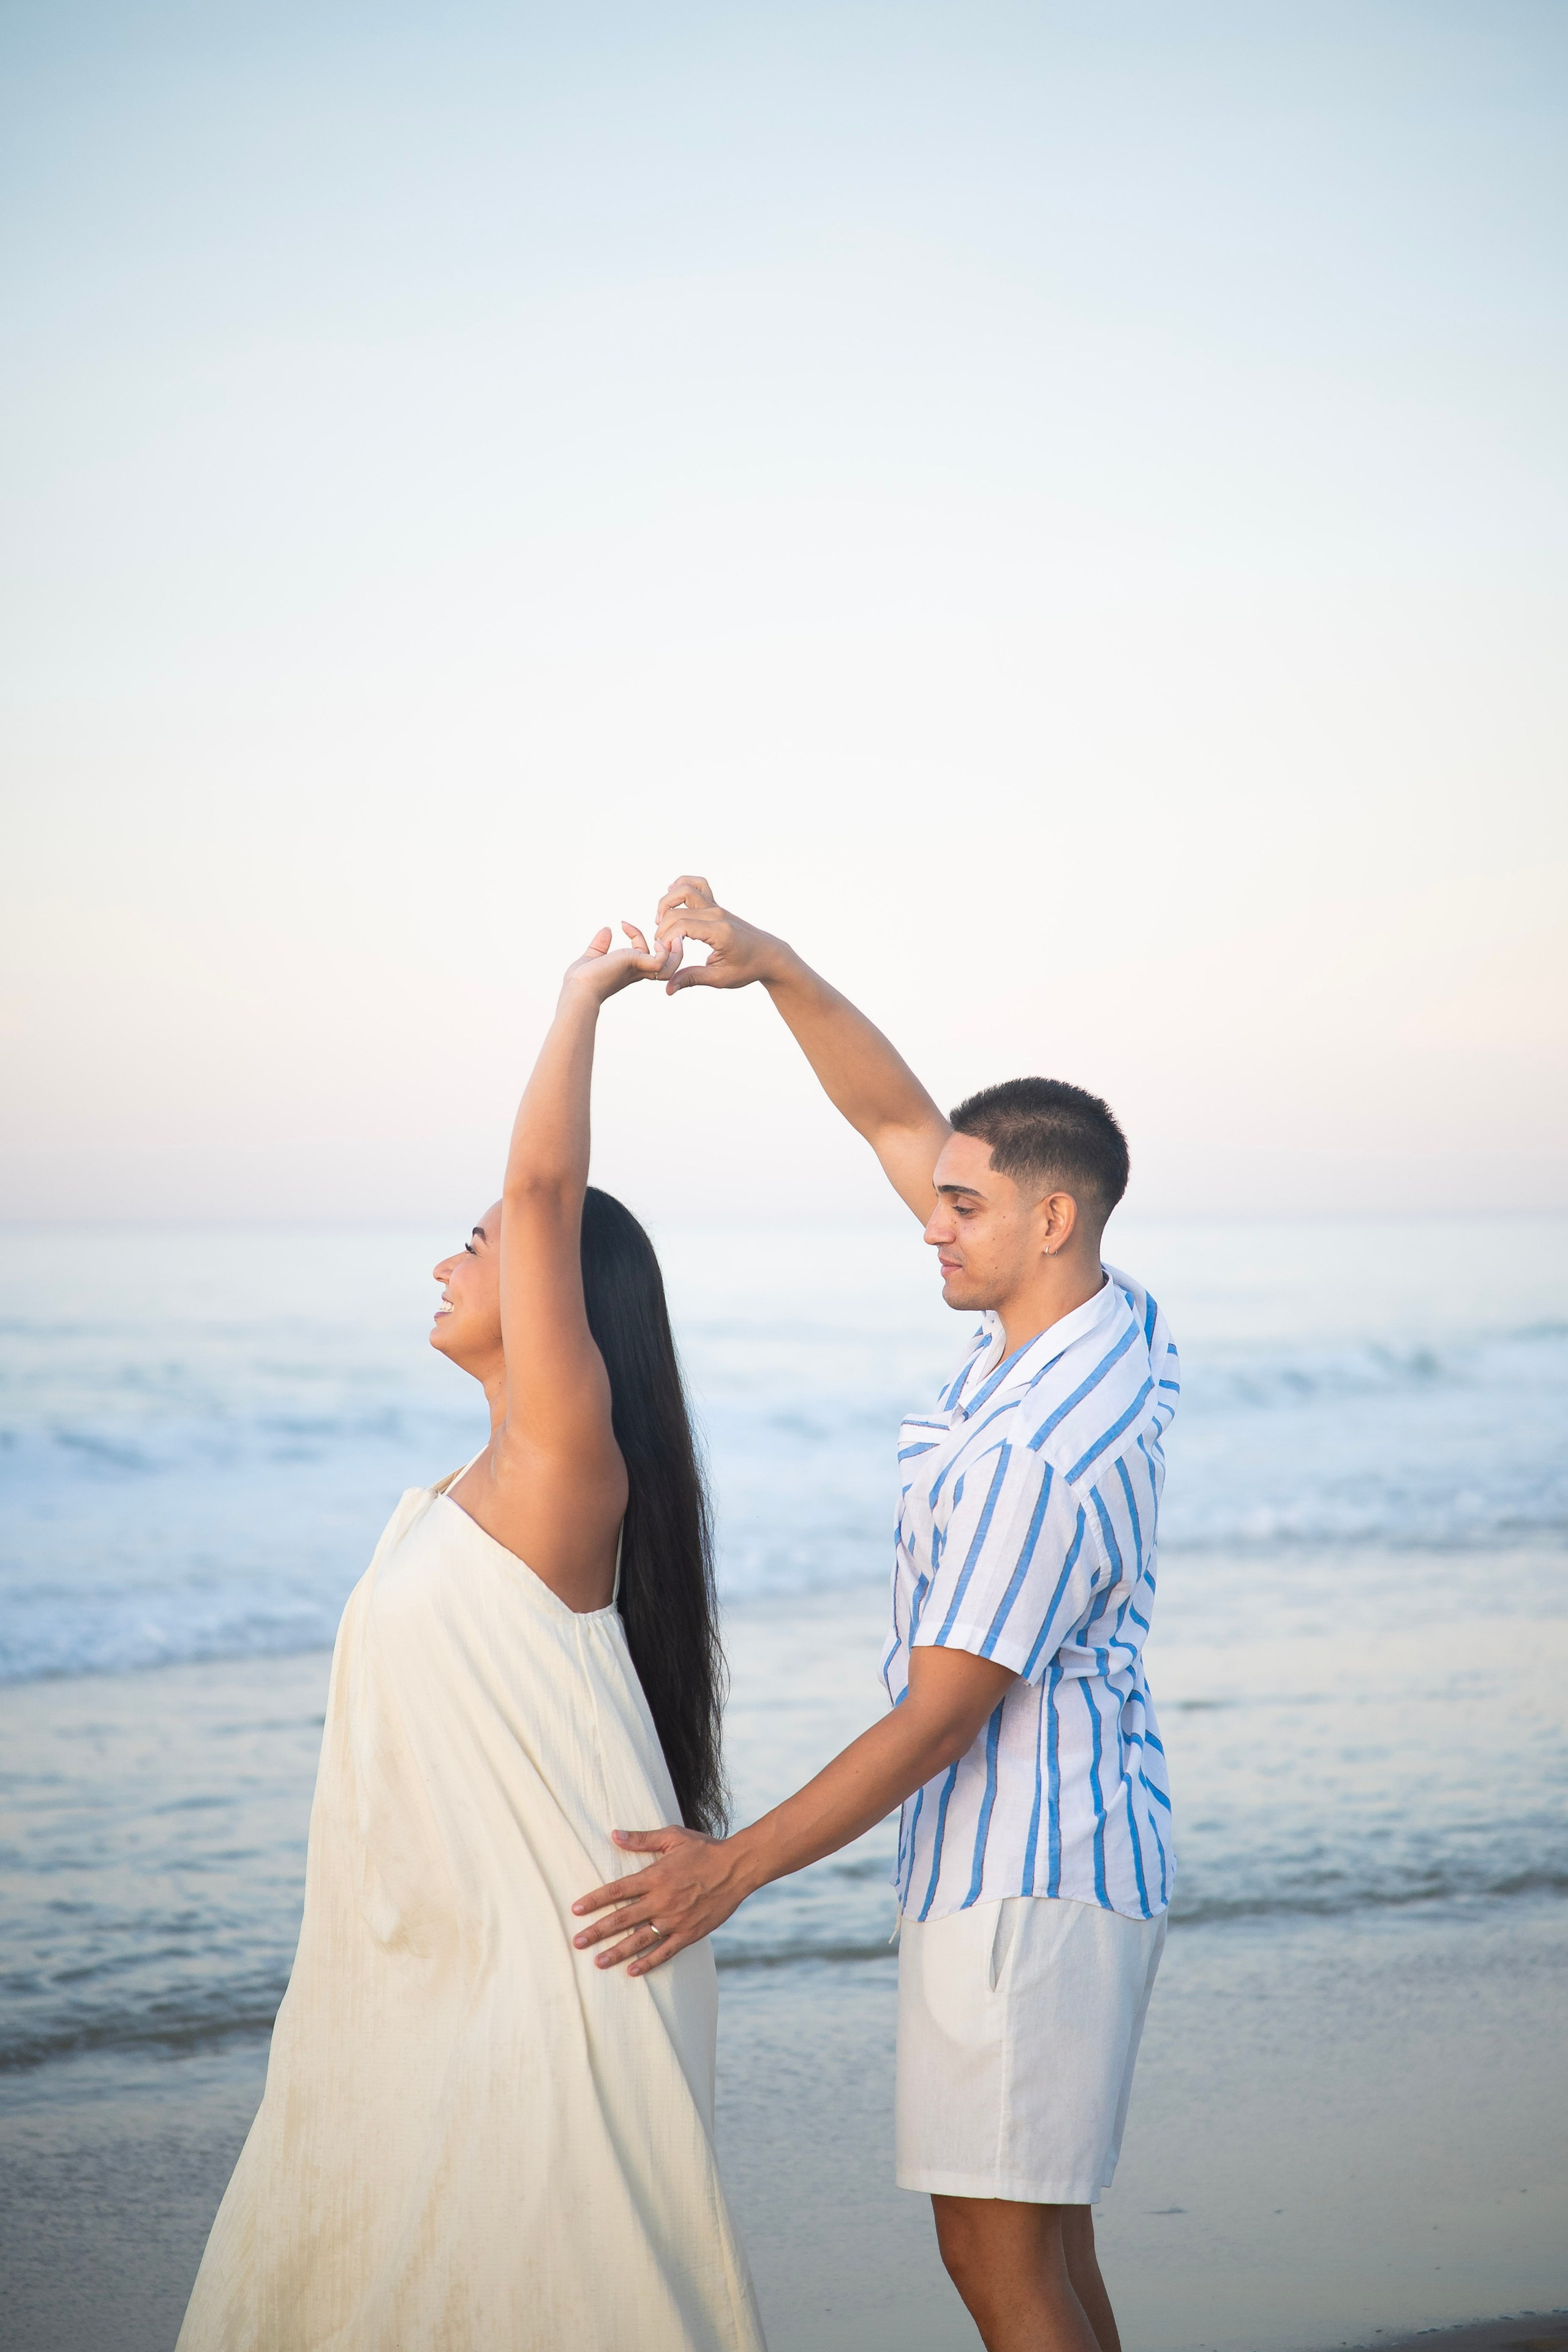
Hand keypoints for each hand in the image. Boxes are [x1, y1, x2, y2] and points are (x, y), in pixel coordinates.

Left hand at [561, 923, 680, 1005]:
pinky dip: (664, 951)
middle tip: (672, 935)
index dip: (637, 936)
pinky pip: (662, 960)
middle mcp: (635, 972)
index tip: (622, 924)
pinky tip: (656, 941)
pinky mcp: (639, 966)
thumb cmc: (579, 982)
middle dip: (671, 951)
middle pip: (663, 965)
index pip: (642, 955)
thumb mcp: (591, 956)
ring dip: (675, 951)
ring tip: (674, 936)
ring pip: (669, 965)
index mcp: (626, 971)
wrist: (578, 991)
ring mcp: (638, 970)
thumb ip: (600, 944)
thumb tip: (607, 929)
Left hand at [571, 1824, 754, 1974]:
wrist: (737, 1868)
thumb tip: (614, 1834)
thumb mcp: (673, 1837)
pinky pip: (664, 1952)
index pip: (617, 1891)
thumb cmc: (704, 1849)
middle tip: (577, 1942)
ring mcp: (675, 1920)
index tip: (576, 1910)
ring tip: (598, 1962)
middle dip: (597, 1931)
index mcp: (655, 1877)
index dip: (595, 1900)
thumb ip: (642, 1840)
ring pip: (639, 1940)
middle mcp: (661, 1901)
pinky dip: (648, 1963)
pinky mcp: (689, 1933)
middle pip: (622, 1919)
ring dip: (617, 1952)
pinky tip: (632, 1971)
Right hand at [654, 875, 793, 995]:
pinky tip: (672, 900)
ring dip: (666, 903)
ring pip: (685, 890)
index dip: (666, 940)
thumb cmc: (748, 968)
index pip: (681, 926)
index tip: (665, 955)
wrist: (769, 955)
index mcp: (720, 932)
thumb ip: (692, 979)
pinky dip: (681, 886)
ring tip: (660, 922)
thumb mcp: (721, 978)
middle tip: (661, 947)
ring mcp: (717, 907)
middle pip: (677, 911)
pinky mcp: (717, 905)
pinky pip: (697, 885)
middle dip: (662, 929)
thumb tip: (668, 989)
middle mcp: (717, 914)